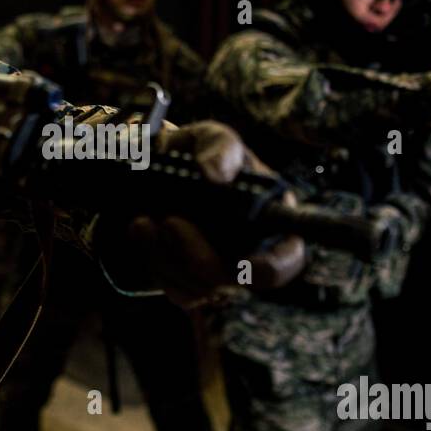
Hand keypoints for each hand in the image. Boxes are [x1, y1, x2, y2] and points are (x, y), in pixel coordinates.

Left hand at [124, 121, 305, 304]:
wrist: (158, 173)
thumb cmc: (197, 155)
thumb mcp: (210, 138)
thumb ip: (221, 148)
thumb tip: (216, 175)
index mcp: (271, 218)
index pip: (287, 258)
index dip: (272, 267)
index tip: (245, 264)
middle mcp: (251, 252)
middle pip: (233, 280)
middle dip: (198, 257)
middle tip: (169, 221)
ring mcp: (221, 273)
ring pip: (200, 290)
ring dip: (167, 257)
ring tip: (144, 221)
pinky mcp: (193, 285)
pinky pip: (178, 292)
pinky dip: (156, 265)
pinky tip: (142, 234)